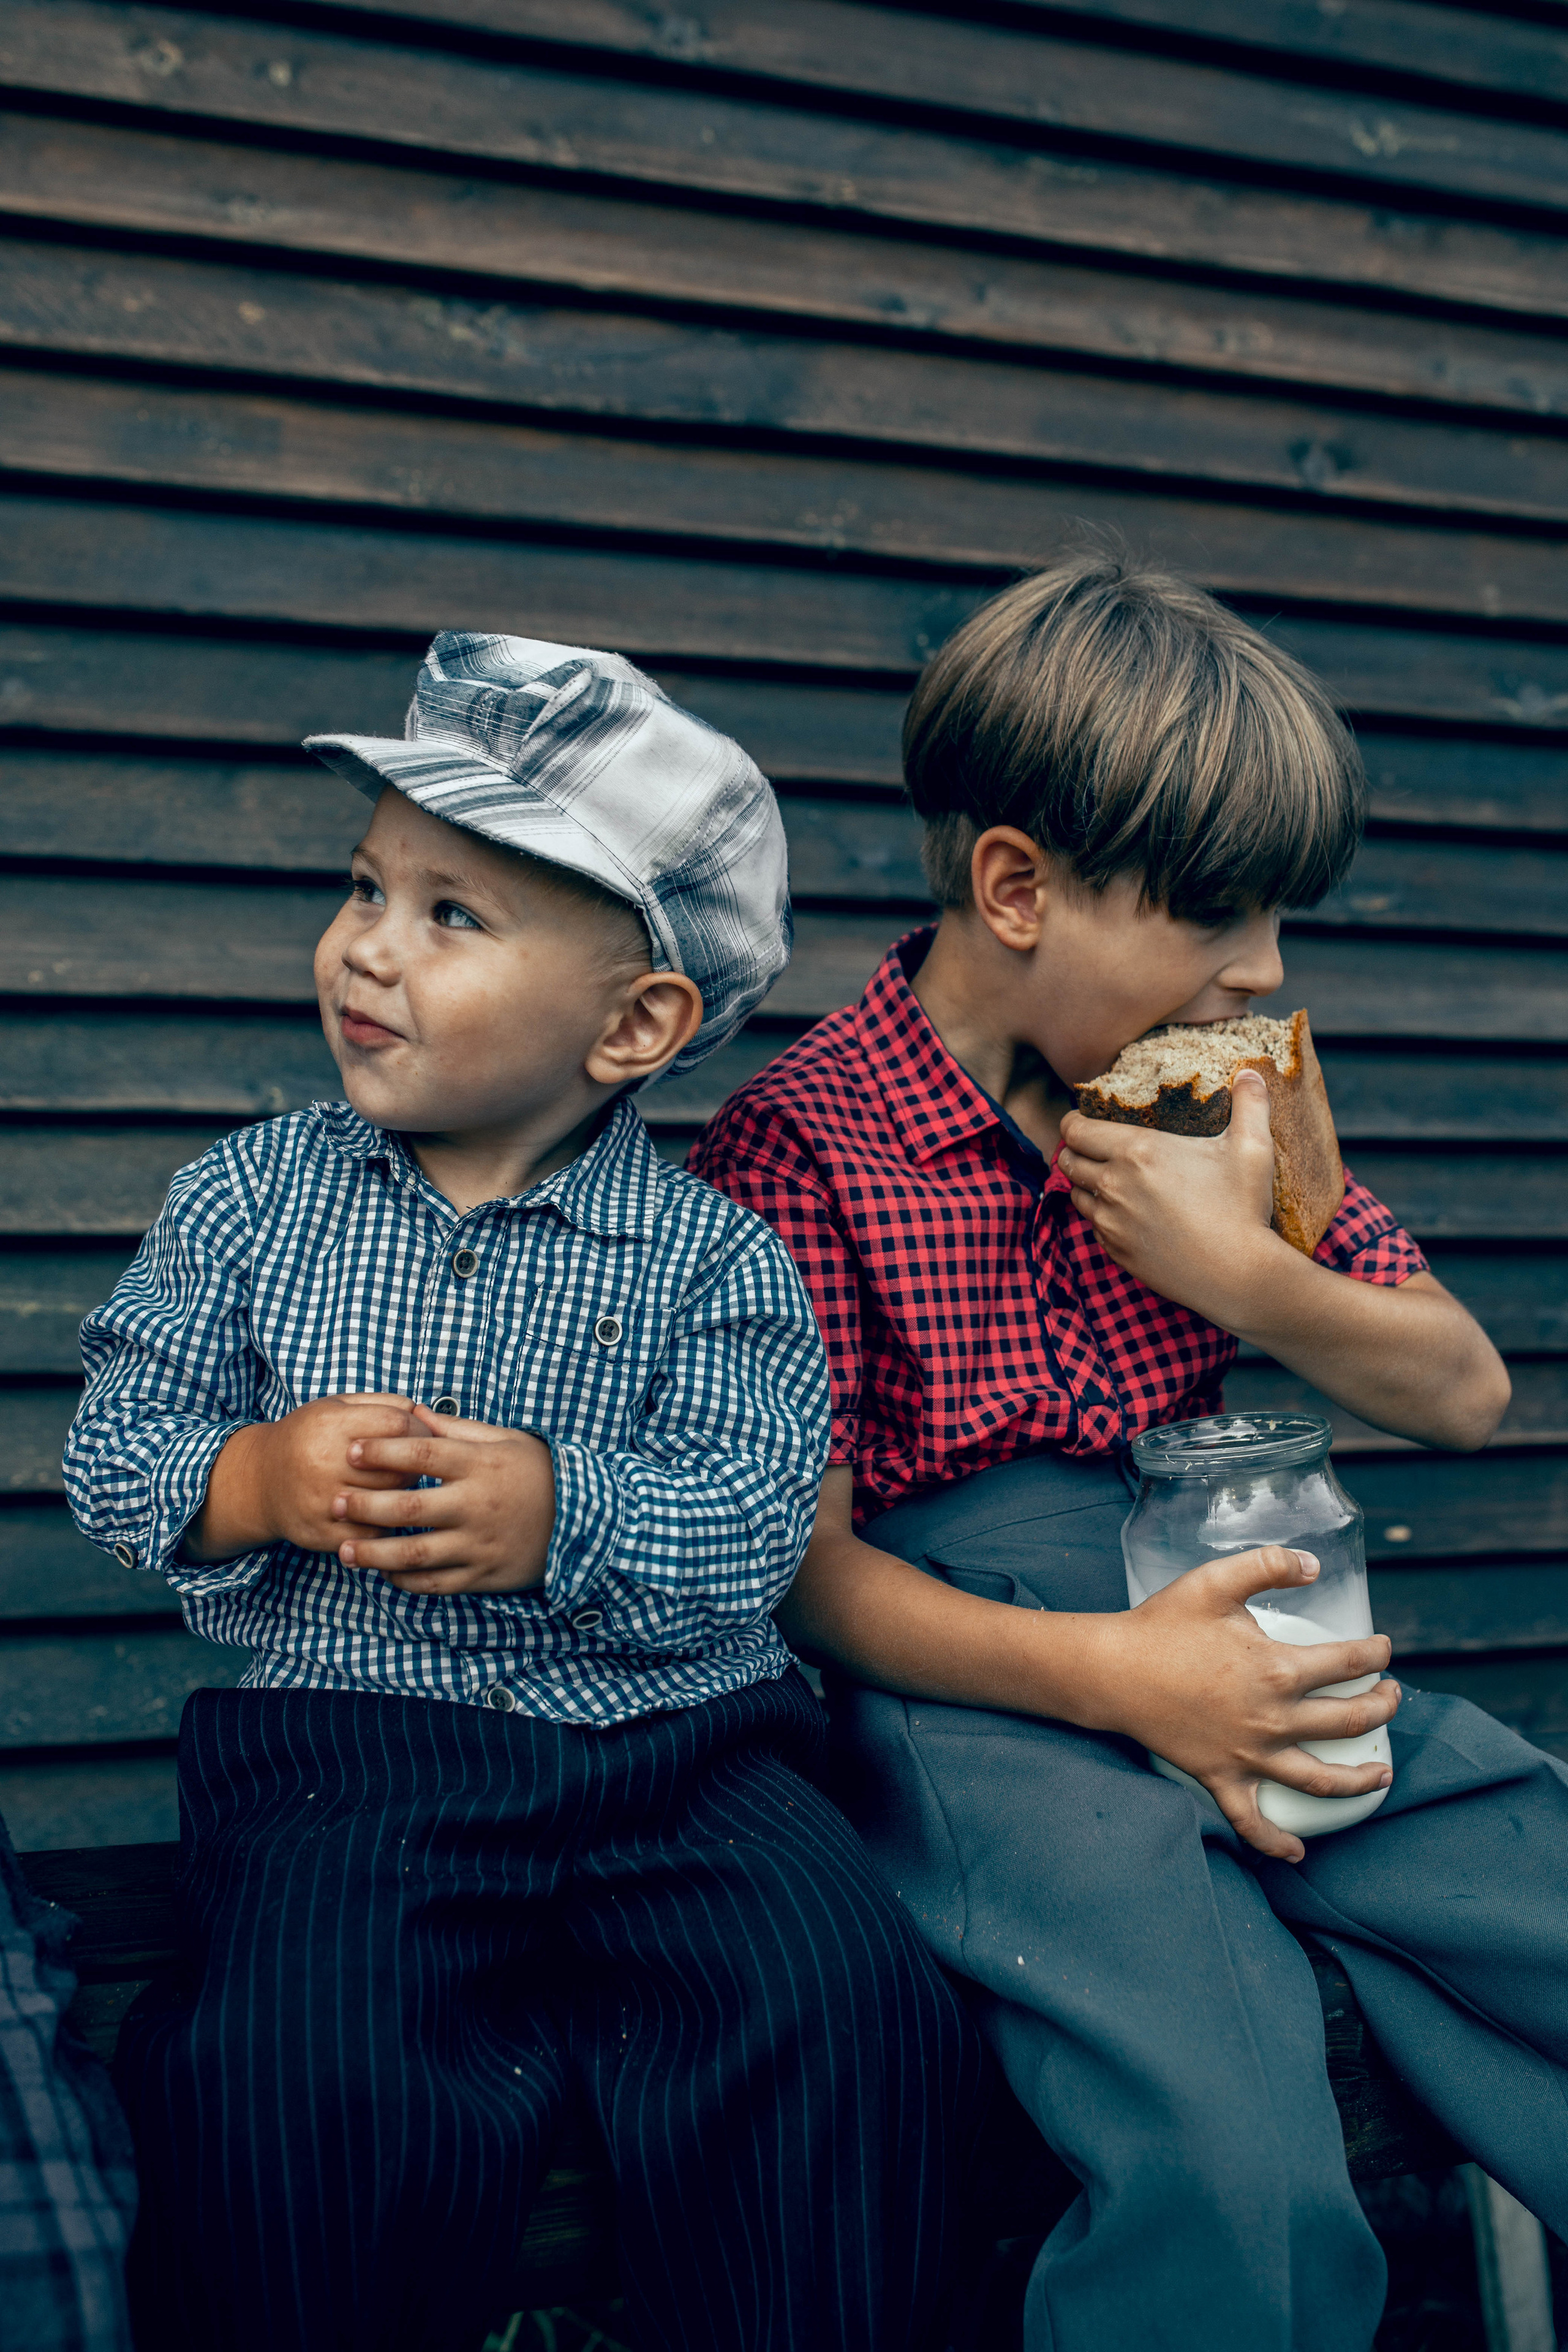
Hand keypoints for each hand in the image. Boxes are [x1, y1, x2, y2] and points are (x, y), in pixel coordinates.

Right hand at [184, 1394, 416, 1561]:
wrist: (259, 1481)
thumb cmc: (308, 1438)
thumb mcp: (336, 1407)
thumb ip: (382, 1403)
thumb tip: (424, 1413)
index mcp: (329, 1424)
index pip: (397, 1426)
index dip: (421, 1432)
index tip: (425, 1438)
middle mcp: (322, 1462)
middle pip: (397, 1468)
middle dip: (415, 1468)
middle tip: (413, 1467)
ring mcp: (320, 1501)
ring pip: (387, 1504)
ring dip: (403, 1498)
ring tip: (398, 1488)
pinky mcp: (319, 1533)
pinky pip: (371, 1534)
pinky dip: (383, 1526)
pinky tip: (380, 1514)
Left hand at [331, 1402, 555, 1593]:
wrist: (585, 1521)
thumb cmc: (538, 1472)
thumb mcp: (505, 1440)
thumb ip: (456, 1428)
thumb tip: (412, 1412)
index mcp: (480, 1465)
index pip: (421, 1456)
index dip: (381, 1453)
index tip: (350, 1451)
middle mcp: (477, 1506)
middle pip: (409, 1509)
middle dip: (364, 1507)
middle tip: (334, 1503)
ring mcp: (480, 1544)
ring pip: (416, 1553)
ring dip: (374, 1554)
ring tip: (344, 1551)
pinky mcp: (485, 1575)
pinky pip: (438, 1583)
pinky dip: (407, 1581)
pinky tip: (386, 1574)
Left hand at [1057, 1069, 1280, 1322]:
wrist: (1238, 1275)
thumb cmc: (1242, 1208)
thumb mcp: (1253, 1148)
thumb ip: (1250, 1103)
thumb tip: (1250, 1071)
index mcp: (1136, 1152)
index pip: (1075, 1129)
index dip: (1073, 1120)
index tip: (1081, 1117)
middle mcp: (1114, 1186)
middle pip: (1068, 1161)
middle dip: (1074, 1150)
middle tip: (1092, 1146)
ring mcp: (1111, 1223)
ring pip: (1076, 1196)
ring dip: (1085, 1184)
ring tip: (1106, 1178)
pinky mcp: (1116, 1253)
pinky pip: (1094, 1227)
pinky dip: (1101, 1216)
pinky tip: (1124, 1213)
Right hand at [1083, 1545, 1398, 1862]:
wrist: (1112, 1671)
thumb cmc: (1162, 1624)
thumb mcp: (1215, 1581)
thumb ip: (1268, 1564)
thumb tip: (1315, 1564)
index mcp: (1277, 1669)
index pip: (1348, 1664)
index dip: (1375, 1654)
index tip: (1383, 1649)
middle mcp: (1273, 1719)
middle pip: (1349, 1720)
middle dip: (1382, 1708)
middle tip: (1390, 1696)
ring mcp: (1249, 1755)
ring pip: (1321, 1779)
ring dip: (1361, 1780)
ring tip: (1383, 1774)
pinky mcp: (1221, 1778)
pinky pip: (1252, 1820)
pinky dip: (1276, 1842)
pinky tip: (1297, 1852)